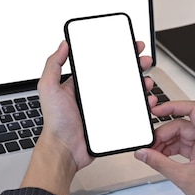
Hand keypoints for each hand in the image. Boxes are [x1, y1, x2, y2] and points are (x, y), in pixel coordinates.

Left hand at [21, 40, 153, 194]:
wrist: (65, 150)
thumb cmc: (55, 122)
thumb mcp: (48, 88)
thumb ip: (53, 64)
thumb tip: (62, 45)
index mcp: (81, 84)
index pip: (101, 64)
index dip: (114, 53)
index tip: (126, 45)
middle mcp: (94, 95)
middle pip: (119, 75)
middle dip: (134, 65)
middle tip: (143, 60)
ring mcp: (105, 108)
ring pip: (128, 91)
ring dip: (141, 83)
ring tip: (146, 80)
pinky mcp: (113, 121)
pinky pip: (130, 110)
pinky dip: (141, 104)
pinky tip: (146, 100)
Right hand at [134, 100, 194, 194]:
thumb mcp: (184, 177)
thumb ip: (159, 163)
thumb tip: (144, 153)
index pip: (192, 109)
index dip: (172, 107)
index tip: (156, 111)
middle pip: (182, 124)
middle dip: (164, 134)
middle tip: (150, 145)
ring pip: (182, 135)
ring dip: (166, 143)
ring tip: (153, 153)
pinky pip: (184, 145)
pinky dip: (172, 150)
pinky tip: (161, 157)